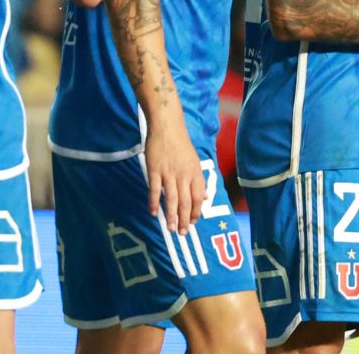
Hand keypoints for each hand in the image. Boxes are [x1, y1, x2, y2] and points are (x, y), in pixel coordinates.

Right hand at [144, 120, 205, 234]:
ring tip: (171, 229)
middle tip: (182, 233)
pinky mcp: (155, 170)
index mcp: (195, 173)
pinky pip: (155, 190)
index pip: (198, 198)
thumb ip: (198, 181)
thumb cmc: (181, 144)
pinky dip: (154, 203)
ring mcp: (169, 173)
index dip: (196, 212)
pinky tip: (154, 213)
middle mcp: (184, 175)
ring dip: (172, 216)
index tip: (193, 223)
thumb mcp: (194, 161)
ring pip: (172, 199)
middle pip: (186, 202)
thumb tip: (204, 198)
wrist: (167, 126)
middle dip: (185, 220)